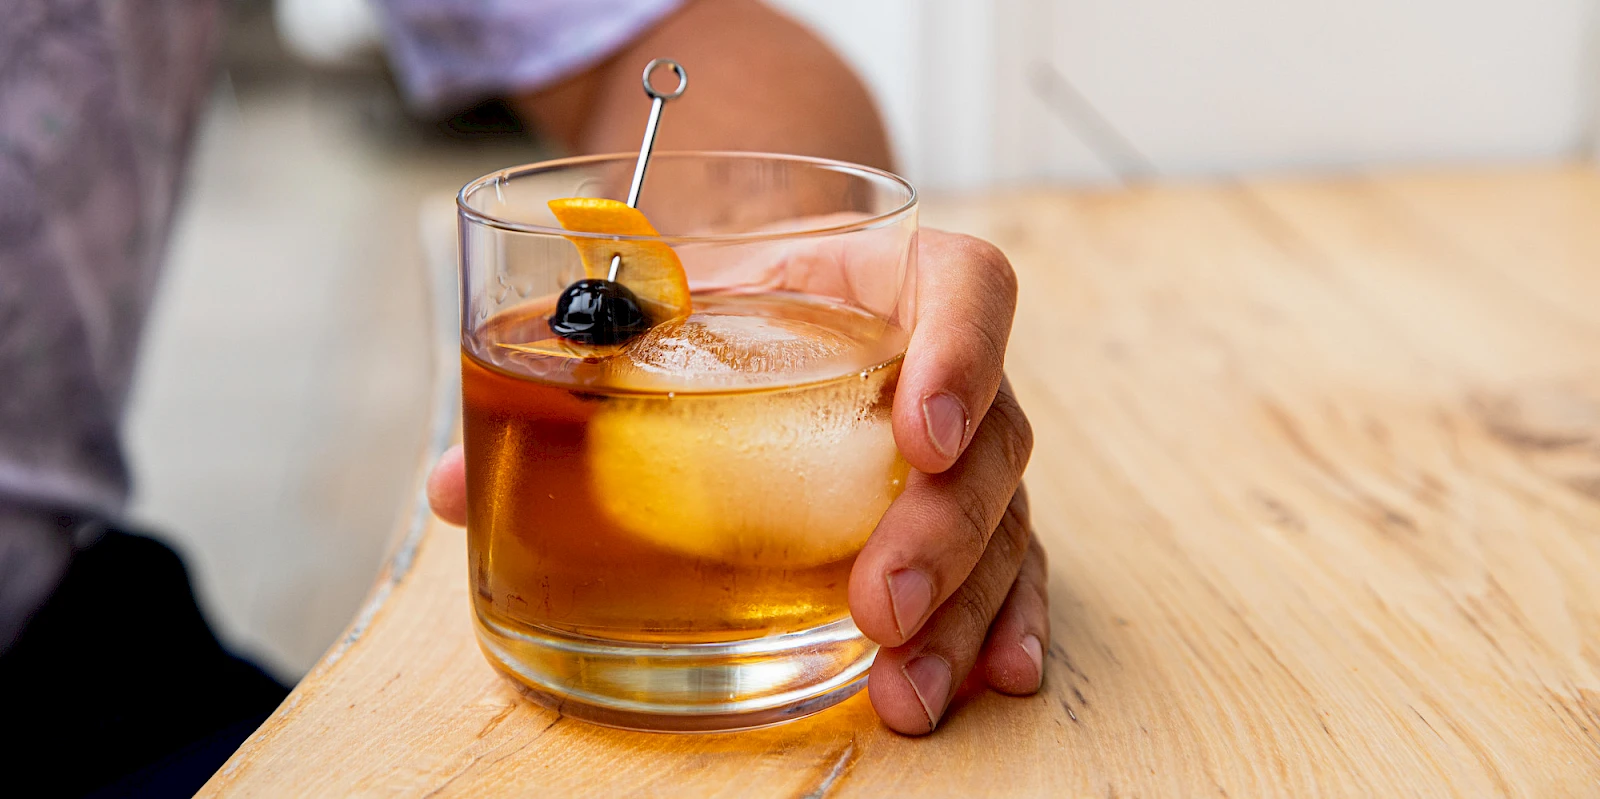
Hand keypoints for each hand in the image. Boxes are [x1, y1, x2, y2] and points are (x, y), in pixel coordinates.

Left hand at [426, 230, 1044, 734]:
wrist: (744, 301)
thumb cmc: (705, 301)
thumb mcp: (647, 308)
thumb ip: (559, 373)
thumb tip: (453, 483)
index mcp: (874, 282)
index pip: (965, 286)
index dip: (962, 350)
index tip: (921, 430)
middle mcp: (937, 366)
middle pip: (993, 432)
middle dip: (944, 529)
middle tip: (877, 603)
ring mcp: (957, 448)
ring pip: (1004, 519)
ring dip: (965, 608)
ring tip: (908, 687)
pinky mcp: (955, 518)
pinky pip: (1007, 568)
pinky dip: (1001, 624)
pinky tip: (992, 679)